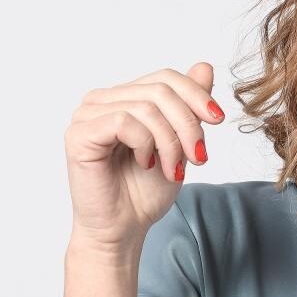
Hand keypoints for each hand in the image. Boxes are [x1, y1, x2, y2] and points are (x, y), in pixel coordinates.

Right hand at [64, 62, 221, 254]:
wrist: (123, 230)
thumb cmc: (144, 192)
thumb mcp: (178, 143)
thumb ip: (187, 106)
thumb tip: (204, 66)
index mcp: (123, 98)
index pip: (165, 77)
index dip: (196, 94)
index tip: (217, 120)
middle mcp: (101, 100)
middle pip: (159, 90)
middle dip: (188, 125)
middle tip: (199, 157)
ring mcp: (86, 115)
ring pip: (146, 107)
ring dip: (170, 142)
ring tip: (172, 168)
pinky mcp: (78, 134)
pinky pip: (124, 121)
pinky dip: (145, 144)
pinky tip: (145, 164)